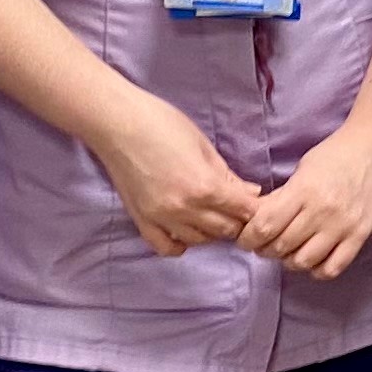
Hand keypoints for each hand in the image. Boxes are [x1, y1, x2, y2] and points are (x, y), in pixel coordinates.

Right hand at [93, 94, 264, 259]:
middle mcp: (184, 209)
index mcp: (204, 186)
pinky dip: (181, 243)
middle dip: (236, 220)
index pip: (243, 211)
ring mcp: (161, 219)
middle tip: (235, 207)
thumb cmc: (162, 123)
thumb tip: (251, 193)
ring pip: (200, 240)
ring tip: (211, 213)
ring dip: (211, 230)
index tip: (253, 202)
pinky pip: (168, 247)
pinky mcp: (142, 221)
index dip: (253, 208)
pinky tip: (185, 228)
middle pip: (225, 230)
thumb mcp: (203, 145)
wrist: (117, 123)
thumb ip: (227, 174)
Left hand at [240, 119, 371, 280]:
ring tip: (286, 251)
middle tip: (262, 244)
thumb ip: (281, 197)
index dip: (248, 238)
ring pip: (303, 262)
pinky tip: (311, 258)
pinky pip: (332, 268)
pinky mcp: (360, 236)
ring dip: (288, 260)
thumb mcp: (301, 170)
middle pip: (280, 246)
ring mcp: (343, 226)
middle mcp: (322, 211)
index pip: (264, 226)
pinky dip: (316, 270)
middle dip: (264, 249)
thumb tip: (255, 222)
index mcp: (303, 190)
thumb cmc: (334, 155)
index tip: (245, 238)